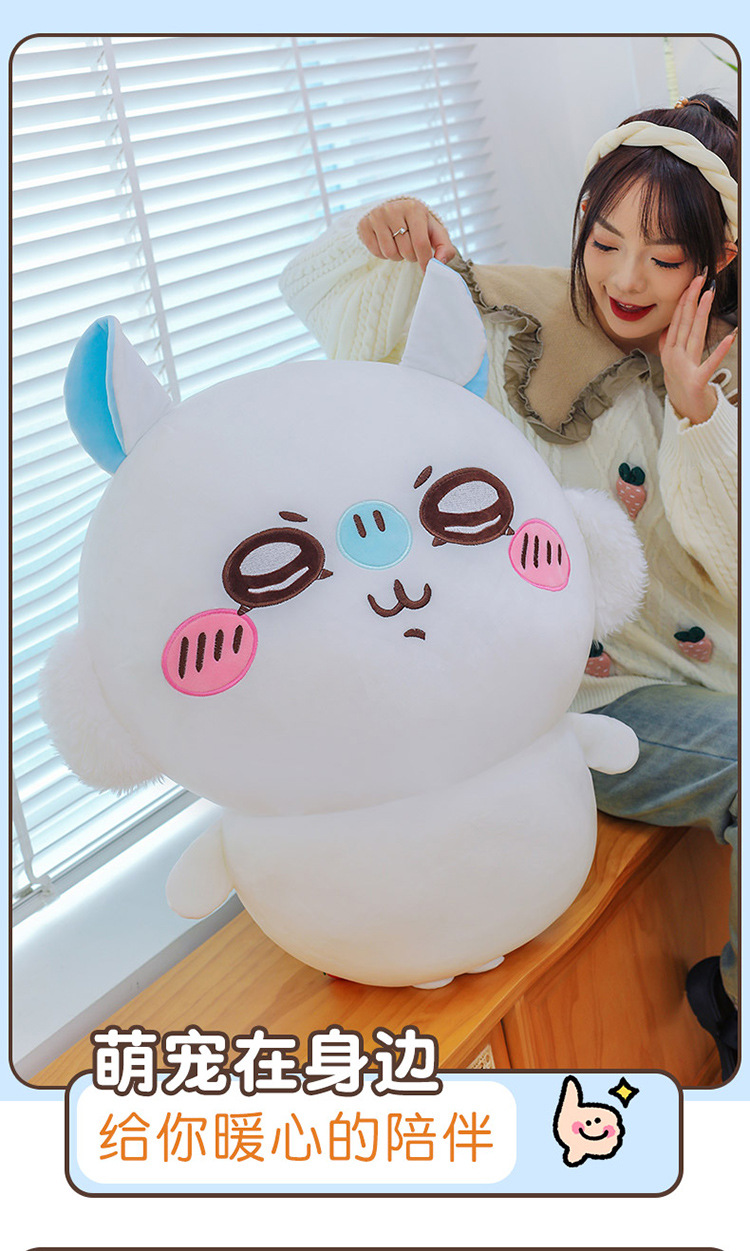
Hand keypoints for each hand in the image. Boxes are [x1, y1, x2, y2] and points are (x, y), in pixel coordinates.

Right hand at [357, 198, 456, 269]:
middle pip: (405, 251)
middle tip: (411, 248)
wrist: (395, 211)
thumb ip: (444, 247)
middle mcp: (393, 209)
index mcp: (414, 208)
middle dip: (411, 256)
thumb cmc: (418, 224)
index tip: (427, 268)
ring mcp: (376, 216)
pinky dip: (384, 254)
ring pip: (390, 253)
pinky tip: (388, 243)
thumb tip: (440, 262)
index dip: (425, 261)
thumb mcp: (435, 232)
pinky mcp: (364, 224)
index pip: (420, 243)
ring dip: (397, 256)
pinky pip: (376, 252)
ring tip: (399, 245)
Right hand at [659, 272, 736, 423]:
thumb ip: (668, 343)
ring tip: (709, 296)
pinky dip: (720, 351)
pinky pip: (710, 363)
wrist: (683, 409)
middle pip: (685, 323)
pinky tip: (731, 338)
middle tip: (700, 279)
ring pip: (695, 336)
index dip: (685, 299)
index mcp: (670, 350)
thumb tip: (668, 327)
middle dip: (692, 299)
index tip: (693, 282)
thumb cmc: (680, 383)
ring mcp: (684, 368)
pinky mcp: (697, 381)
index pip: (677, 320)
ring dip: (702, 314)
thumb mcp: (671, 361)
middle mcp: (675, 356)